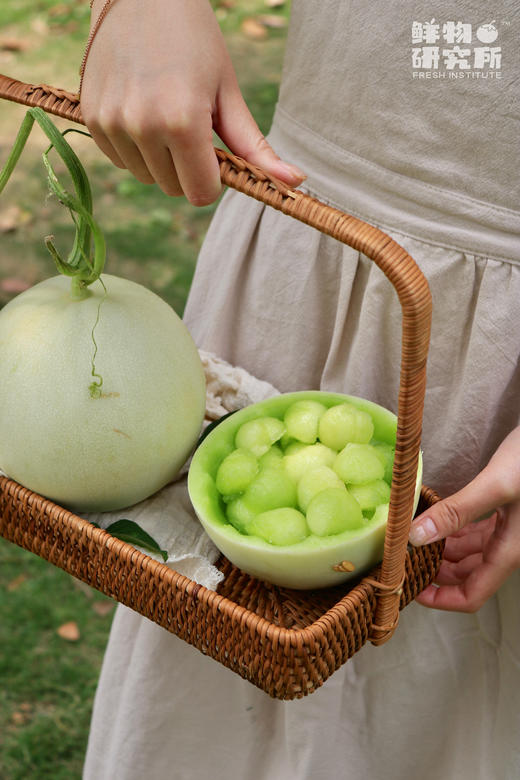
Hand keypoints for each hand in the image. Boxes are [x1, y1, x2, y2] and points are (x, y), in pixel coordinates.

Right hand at [81, 0, 305, 204]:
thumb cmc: (195, 39)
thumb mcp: (228, 92)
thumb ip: (253, 146)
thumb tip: (294, 182)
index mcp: (183, 122)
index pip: (201, 194)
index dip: (212, 179)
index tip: (214, 153)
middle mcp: (142, 126)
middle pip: (173, 189)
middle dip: (186, 169)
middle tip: (189, 125)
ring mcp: (111, 122)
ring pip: (146, 177)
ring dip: (159, 159)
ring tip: (163, 112)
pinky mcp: (91, 118)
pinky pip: (120, 159)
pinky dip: (134, 147)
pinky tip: (140, 109)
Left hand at [409, 426, 519, 611]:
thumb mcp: (495, 485)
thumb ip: (456, 511)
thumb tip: (416, 537)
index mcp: (510, 550)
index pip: (473, 594)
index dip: (441, 599)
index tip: (411, 590)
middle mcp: (510, 545)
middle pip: (469, 575)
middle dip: (436, 574)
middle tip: (404, 561)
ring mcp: (509, 529)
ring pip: (471, 553)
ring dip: (442, 551)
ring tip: (412, 540)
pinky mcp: (506, 510)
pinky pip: (476, 532)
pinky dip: (453, 531)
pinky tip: (434, 521)